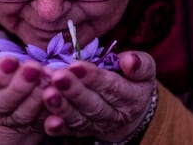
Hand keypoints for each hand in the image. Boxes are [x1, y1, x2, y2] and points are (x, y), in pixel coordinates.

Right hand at [0, 35, 48, 143]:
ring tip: (48, 79)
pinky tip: (59, 96)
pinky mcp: (34, 125)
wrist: (18, 89)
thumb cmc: (4, 64)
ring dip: (37, 97)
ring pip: (24, 113)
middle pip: (5, 101)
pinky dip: (52, 111)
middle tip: (34, 69)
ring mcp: (15, 119)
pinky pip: (43, 122)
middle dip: (19, 85)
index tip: (12, 60)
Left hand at [41, 51, 155, 141]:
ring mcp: (97, 125)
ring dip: (62, 107)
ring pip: (79, 118)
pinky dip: (59, 128)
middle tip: (57, 77)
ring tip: (48, 93)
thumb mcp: (145, 68)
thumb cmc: (133, 79)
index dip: (94, 77)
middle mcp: (115, 115)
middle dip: (74, 90)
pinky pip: (70, 131)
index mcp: (132, 97)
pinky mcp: (82, 131)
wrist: (131, 109)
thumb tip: (130, 61)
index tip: (75, 65)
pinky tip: (48, 121)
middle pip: (93, 104)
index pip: (112, 87)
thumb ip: (140, 64)